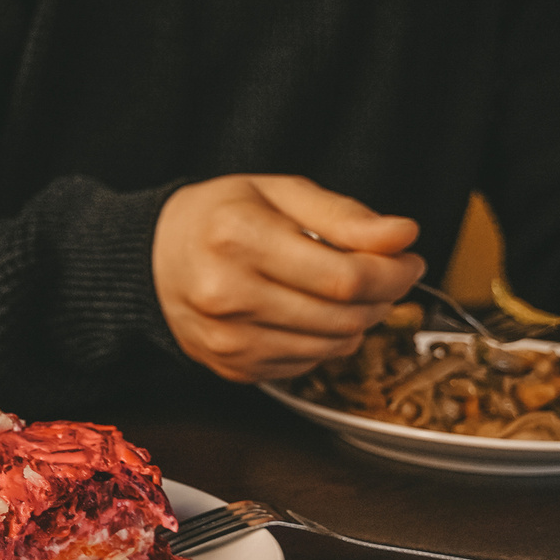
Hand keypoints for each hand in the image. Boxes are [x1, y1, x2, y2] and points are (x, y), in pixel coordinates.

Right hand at [153, 175, 424, 382]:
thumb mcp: (277, 193)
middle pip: (345, 316)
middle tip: (383, 273)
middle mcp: (226, 293)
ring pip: (332, 345)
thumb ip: (343, 215)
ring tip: (342, 292)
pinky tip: (307, 312)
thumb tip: (401, 236)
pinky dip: (323, 340)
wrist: (152, 259)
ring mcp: (227, 338)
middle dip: (382, 296)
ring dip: (357, 321)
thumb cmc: (216, 218)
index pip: (346, 277)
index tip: (408, 259)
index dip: (394, 273)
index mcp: (237, 238)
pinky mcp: (232, 366)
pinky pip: (308, 363)